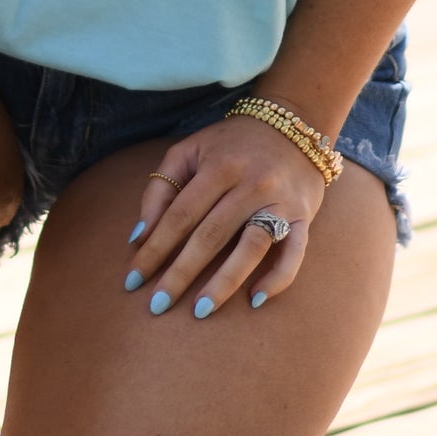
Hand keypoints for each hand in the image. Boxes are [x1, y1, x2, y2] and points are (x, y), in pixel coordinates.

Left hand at [123, 114, 327, 317]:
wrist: (293, 125)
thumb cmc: (231, 143)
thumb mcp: (191, 150)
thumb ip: (161, 186)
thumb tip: (138, 237)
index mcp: (219, 167)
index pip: (180, 215)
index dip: (154, 249)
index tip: (133, 280)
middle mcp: (250, 183)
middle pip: (210, 236)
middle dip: (180, 274)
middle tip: (157, 306)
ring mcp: (279, 201)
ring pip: (250, 247)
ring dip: (224, 282)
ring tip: (200, 310)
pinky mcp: (303, 216)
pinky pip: (294, 252)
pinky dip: (278, 278)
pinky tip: (255, 300)